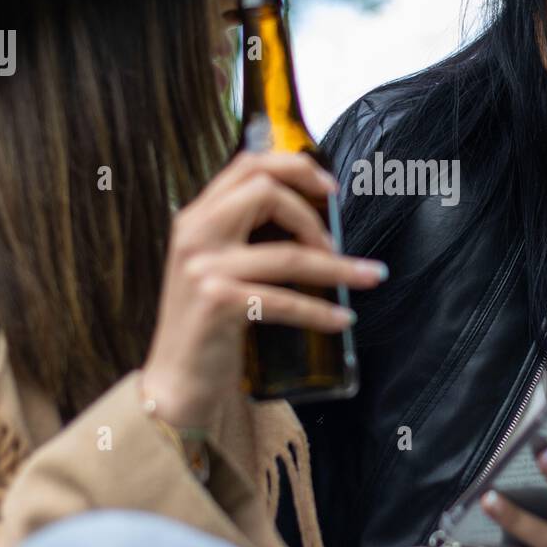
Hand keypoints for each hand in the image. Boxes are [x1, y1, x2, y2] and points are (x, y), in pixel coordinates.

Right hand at [140, 151, 385, 427]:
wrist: (176, 381)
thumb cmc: (208, 323)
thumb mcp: (217, 266)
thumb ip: (245, 235)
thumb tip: (311, 218)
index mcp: (195, 217)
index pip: (247, 165)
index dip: (295, 167)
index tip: (329, 189)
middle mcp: (195, 234)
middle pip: (265, 192)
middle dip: (313, 215)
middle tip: (336, 244)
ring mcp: (203, 268)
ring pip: (288, 253)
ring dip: (338, 266)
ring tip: (369, 277)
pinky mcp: (217, 304)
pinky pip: (285, 300)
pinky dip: (321, 310)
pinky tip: (342, 320)